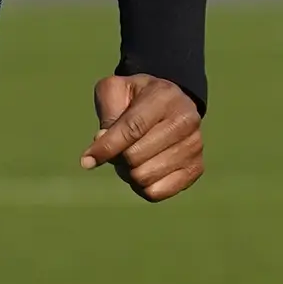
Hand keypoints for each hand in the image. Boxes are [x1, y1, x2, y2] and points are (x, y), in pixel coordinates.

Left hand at [82, 73, 203, 201]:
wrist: (170, 104)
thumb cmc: (136, 98)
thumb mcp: (116, 90)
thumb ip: (106, 113)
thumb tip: (100, 144)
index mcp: (165, 96)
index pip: (132, 128)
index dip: (107, 147)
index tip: (86, 161)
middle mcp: (186, 120)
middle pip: (135, 157)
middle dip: (117, 158)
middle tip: (118, 149)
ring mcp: (194, 146)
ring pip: (144, 177)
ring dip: (128, 173)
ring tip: (132, 158)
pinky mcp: (196, 168)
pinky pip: (157, 193)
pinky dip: (142, 187)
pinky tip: (144, 170)